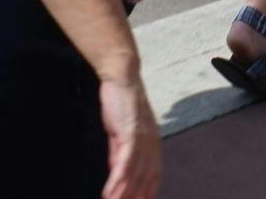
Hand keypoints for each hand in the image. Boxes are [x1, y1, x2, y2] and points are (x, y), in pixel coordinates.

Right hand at [98, 73, 161, 198]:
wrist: (122, 78)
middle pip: (146, 179)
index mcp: (153, 143)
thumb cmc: (121, 104)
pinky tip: (111, 192)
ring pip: (136, 174)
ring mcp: (143, 138)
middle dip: (136, 197)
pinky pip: (126, 162)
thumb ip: (121, 152)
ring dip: (124, 194)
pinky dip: (118, 179)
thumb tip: (118, 171)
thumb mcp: (122, 133)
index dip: (148, 192)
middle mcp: (152, 143)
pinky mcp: (131, 133)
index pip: (153, 175)